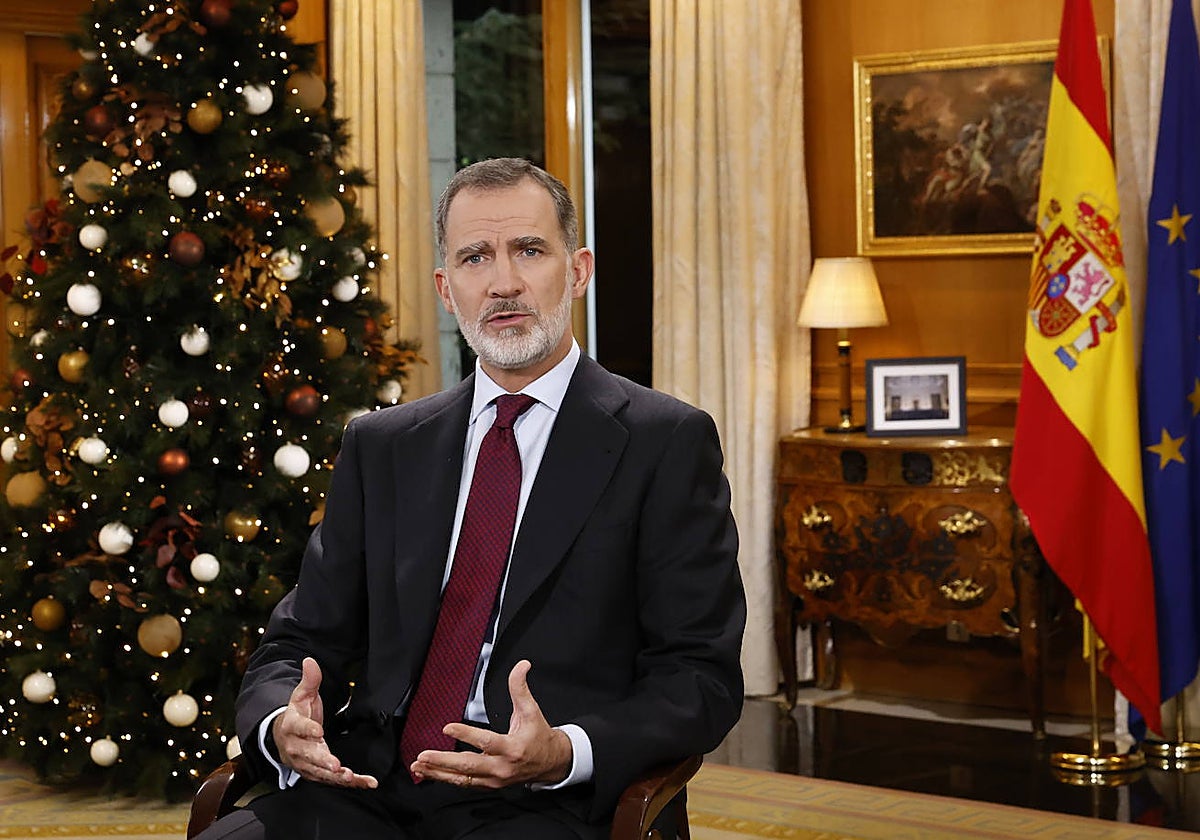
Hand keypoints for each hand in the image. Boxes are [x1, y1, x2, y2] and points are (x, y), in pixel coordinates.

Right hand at [272, 657, 377, 788]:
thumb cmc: (296, 715)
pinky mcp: (317, 773)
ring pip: (320, 772)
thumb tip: (310, 660)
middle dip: (322, 761)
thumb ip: (309, 680)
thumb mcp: (301, 695)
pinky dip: (351, 782)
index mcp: (291, 726)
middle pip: (308, 755)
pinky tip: (367, 782)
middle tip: (335, 765)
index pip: (298, 728)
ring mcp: (306, 763)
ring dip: (335, 776)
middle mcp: (296, 748)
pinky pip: (333, 780)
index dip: (308, 730)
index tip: (318, 731)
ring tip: (349, 776)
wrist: (282, 739)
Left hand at [409, 660, 571, 788]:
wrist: (550, 763)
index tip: (447, 728)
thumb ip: (520, 688)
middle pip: (468, 766)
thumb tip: (521, 666)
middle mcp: (502, 767)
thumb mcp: (531, 710)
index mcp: (512, 748)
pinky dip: (446, 778)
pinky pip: (464, 783)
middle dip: (443, 761)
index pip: (486, 742)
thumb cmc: (538, 736)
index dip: (466, 734)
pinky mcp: (489, 785)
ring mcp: (494, 780)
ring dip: (438, 773)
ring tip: (419, 766)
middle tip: (423, 755)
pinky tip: (430, 773)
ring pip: (462, 778)